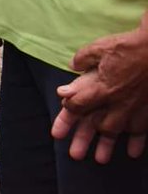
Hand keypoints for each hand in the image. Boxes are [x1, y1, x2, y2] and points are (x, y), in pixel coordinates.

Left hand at [52, 18, 147, 160]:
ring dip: (108, 145)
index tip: (65, 109)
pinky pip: (142, 129)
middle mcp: (117, 102)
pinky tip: (132, 151)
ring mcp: (134, 107)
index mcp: (102, 87)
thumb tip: (73, 65)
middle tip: (74, 154)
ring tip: (99, 159)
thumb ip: (84, 59)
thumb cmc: (129, 46)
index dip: (69, 109)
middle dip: (84, 139)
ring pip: (118, 131)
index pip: (79, 104)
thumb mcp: (100, 48)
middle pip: (97, 125)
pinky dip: (137, 141)